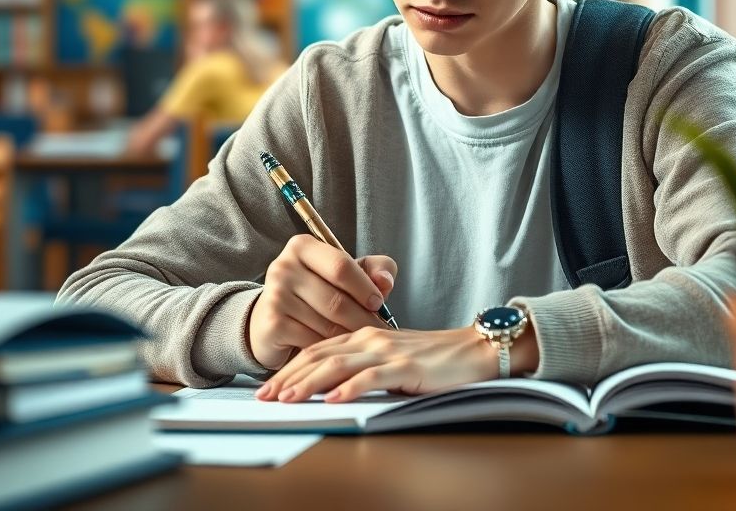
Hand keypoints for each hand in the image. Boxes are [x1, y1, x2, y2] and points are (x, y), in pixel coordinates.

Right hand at [248, 234, 396, 369]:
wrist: (273, 322)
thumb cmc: (317, 294)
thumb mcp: (345, 276)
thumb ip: (373, 270)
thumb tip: (386, 280)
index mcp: (303, 246)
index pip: (342, 265)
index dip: (365, 287)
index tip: (378, 303)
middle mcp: (284, 267)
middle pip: (336, 299)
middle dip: (363, 319)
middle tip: (377, 332)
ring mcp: (274, 296)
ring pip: (328, 324)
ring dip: (349, 337)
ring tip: (360, 342)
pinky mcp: (271, 325)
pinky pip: (314, 343)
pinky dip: (330, 350)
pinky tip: (337, 350)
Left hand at [255, 326, 499, 402]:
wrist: (470, 351)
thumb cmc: (431, 359)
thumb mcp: (389, 359)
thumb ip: (362, 367)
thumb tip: (331, 390)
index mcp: (363, 336)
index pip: (316, 350)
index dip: (289, 368)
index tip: (268, 388)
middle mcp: (369, 339)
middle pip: (319, 356)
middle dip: (288, 377)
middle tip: (264, 397)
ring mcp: (386, 351)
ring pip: (338, 365)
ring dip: (309, 384)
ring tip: (287, 399)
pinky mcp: (405, 366)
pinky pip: (371, 377)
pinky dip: (350, 388)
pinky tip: (333, 400)